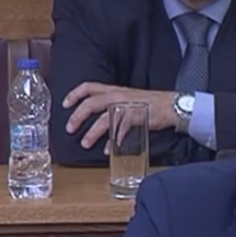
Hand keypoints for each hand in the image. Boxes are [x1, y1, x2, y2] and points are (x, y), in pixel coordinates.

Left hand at [63, 82, 179, 151]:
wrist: (171, 105)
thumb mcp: (129, 99)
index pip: (89, 87)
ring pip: (103, 119)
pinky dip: (112, 141)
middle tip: (69, 129)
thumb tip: (101, 117)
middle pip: (91, 104)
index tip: (64, 104)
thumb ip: (114, 105)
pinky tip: (108, 150)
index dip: (74, 94)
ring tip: (85, 143)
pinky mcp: (136, 117)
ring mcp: (126, 106)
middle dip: (77, 116)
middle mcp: (117, 96)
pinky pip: (120, 130)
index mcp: (114, 90)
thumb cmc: (151, 103)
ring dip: (92, 132)